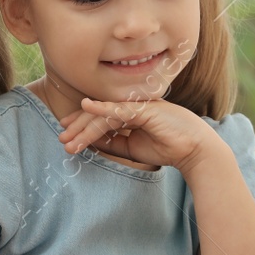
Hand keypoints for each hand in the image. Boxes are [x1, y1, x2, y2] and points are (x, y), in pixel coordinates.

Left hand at [57, 97, 222, 172]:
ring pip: (104, 114)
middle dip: (77, 127)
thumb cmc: (167, 147)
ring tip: (69, 141)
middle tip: (62, 140)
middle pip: (98, 112)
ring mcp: (138, 104)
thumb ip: (113, 143)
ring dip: (84, 127)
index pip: (101, 115)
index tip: (67, 136)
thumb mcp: (132, 148)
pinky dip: (101, 107)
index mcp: (130, 112)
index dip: (82, 124)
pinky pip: (118, 108)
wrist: (193, 150)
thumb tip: (90, 143)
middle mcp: (132, 104)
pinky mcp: (144, 108)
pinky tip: (86, 107)